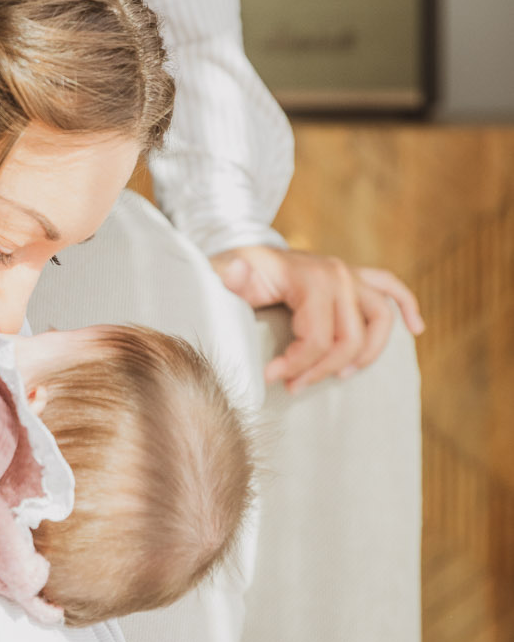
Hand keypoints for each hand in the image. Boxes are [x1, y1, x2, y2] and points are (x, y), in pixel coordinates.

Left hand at [210, 245, 422, 393]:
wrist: (244, 255)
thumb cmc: (234, 272)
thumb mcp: (225, 275)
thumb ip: (229, 276)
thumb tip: (236, 270)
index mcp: (310, 277)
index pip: (319, 337)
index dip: (296, 364)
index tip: (271, 378)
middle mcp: (338, 273)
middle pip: (349, 338)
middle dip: (322, 369)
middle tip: (294, 386)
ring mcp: (350, 274)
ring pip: (378, 321)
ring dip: (364, 354)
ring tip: (338, 376)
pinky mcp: (356, 278)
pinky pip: (392, 289)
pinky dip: (407, 308)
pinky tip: (416, 329)